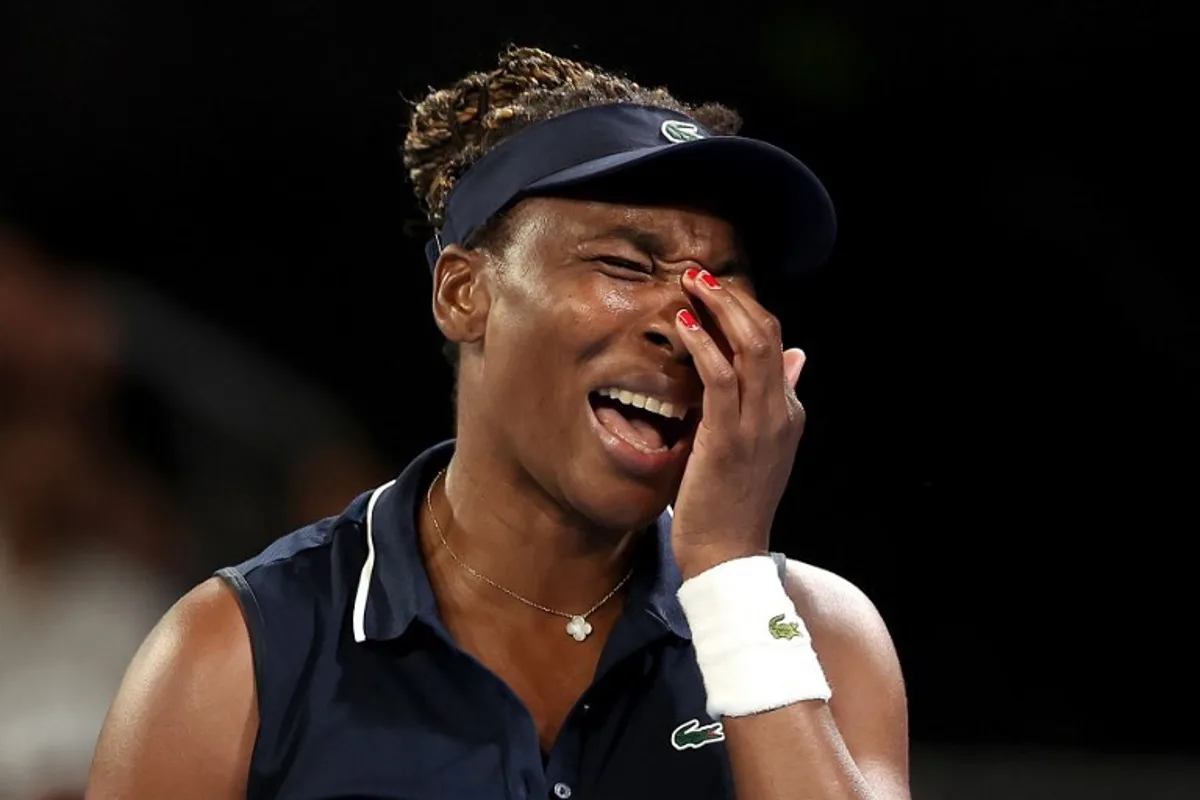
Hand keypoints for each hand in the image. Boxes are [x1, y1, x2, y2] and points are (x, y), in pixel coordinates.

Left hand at [670, 268, 806, 578]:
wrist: (728, 557)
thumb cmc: (732, 502)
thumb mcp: (760, 445)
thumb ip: (775, 399)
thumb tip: (796, 357)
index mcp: (789, 413)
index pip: (774, 344)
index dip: (743, 310)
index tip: (710, 292)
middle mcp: (781, 413)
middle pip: (768, 334)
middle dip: (733, 297)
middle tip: (699, 275)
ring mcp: (759, 426)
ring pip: (751, 346)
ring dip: (720, 308)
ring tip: (690, 285)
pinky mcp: (728, 438)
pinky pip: (720, 377)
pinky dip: (702, 344)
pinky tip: (682, 325)